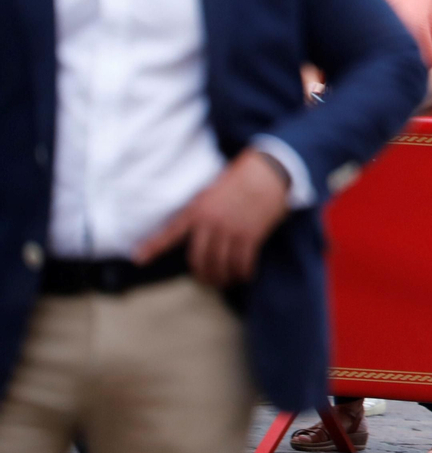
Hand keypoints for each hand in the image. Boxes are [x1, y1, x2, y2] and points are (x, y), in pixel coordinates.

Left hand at [134, 149, 290, 286]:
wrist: (269, 171)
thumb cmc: (244, 177)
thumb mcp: (215, 189)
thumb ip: (205, 210)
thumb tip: (204, 231)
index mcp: (198, 209)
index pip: (171, 232)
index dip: (153, 246)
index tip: (139, 258)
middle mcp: (211, 222)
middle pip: (199, 259)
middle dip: (203, 275)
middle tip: (208, 280)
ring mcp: (230, 230)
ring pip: (220, 264)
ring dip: (223, 278)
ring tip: (227, 281)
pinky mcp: (250, 235)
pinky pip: (242, 262)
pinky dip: (243, 272)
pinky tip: (244, 274)